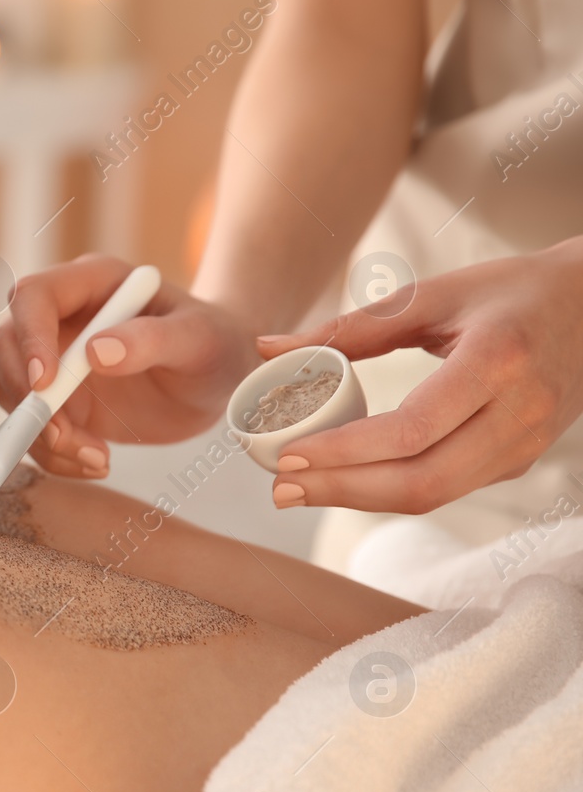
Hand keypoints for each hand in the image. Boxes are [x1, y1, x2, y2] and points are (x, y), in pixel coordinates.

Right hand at [0, 254, 264, 476]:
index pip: (33, 296)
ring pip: (10, 394)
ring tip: (99, 458)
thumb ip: (152, 340)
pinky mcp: (57, 401)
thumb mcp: (199, 338)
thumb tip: (96, 352)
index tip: (47, 385)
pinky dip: (54, 456)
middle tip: (65, 437)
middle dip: (26, 398)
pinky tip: (98, 463)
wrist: (218, 377)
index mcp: (91, 282)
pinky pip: (32, 429)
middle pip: (4, 345)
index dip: (28, 337)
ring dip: (42, 435)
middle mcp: (61, 317)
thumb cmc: (215, 343)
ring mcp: (53, 360)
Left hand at [254, 238, 582, 512]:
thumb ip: (350, 326)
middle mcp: (518, 413)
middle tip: (280, 489)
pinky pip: (446, 488)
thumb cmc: (510, 291)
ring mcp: (524, 445)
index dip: (345, 452)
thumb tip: (268, 347)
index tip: (287, 456)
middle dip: (342, 491)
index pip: (412, 430)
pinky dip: (389, 490)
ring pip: (434, 495)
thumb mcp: (433, 294)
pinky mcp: (518, 461)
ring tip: (299, 490)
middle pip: (421, 480)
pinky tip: (345, 480)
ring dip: (360, 500)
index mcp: (497, 361)